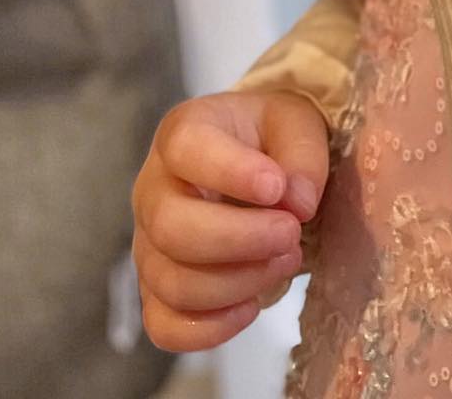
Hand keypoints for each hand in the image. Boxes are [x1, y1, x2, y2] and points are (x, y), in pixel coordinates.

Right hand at [131, 89, 327, 350]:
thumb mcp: (298, 123)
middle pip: (171, 228)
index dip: (229, 171)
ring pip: (171, 282)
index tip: (276, 187)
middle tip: (291, 234)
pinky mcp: (157, 290)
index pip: (184, 147)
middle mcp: (153, 189)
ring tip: (287, 261)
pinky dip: (210, 328)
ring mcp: (148, 244)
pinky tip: (252, 306)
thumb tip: (299, 204)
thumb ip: (303, 154)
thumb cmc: (272, 140)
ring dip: (237, 283)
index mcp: (183, 134)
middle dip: (240, 240)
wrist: (259, 169)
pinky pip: (164, 325)